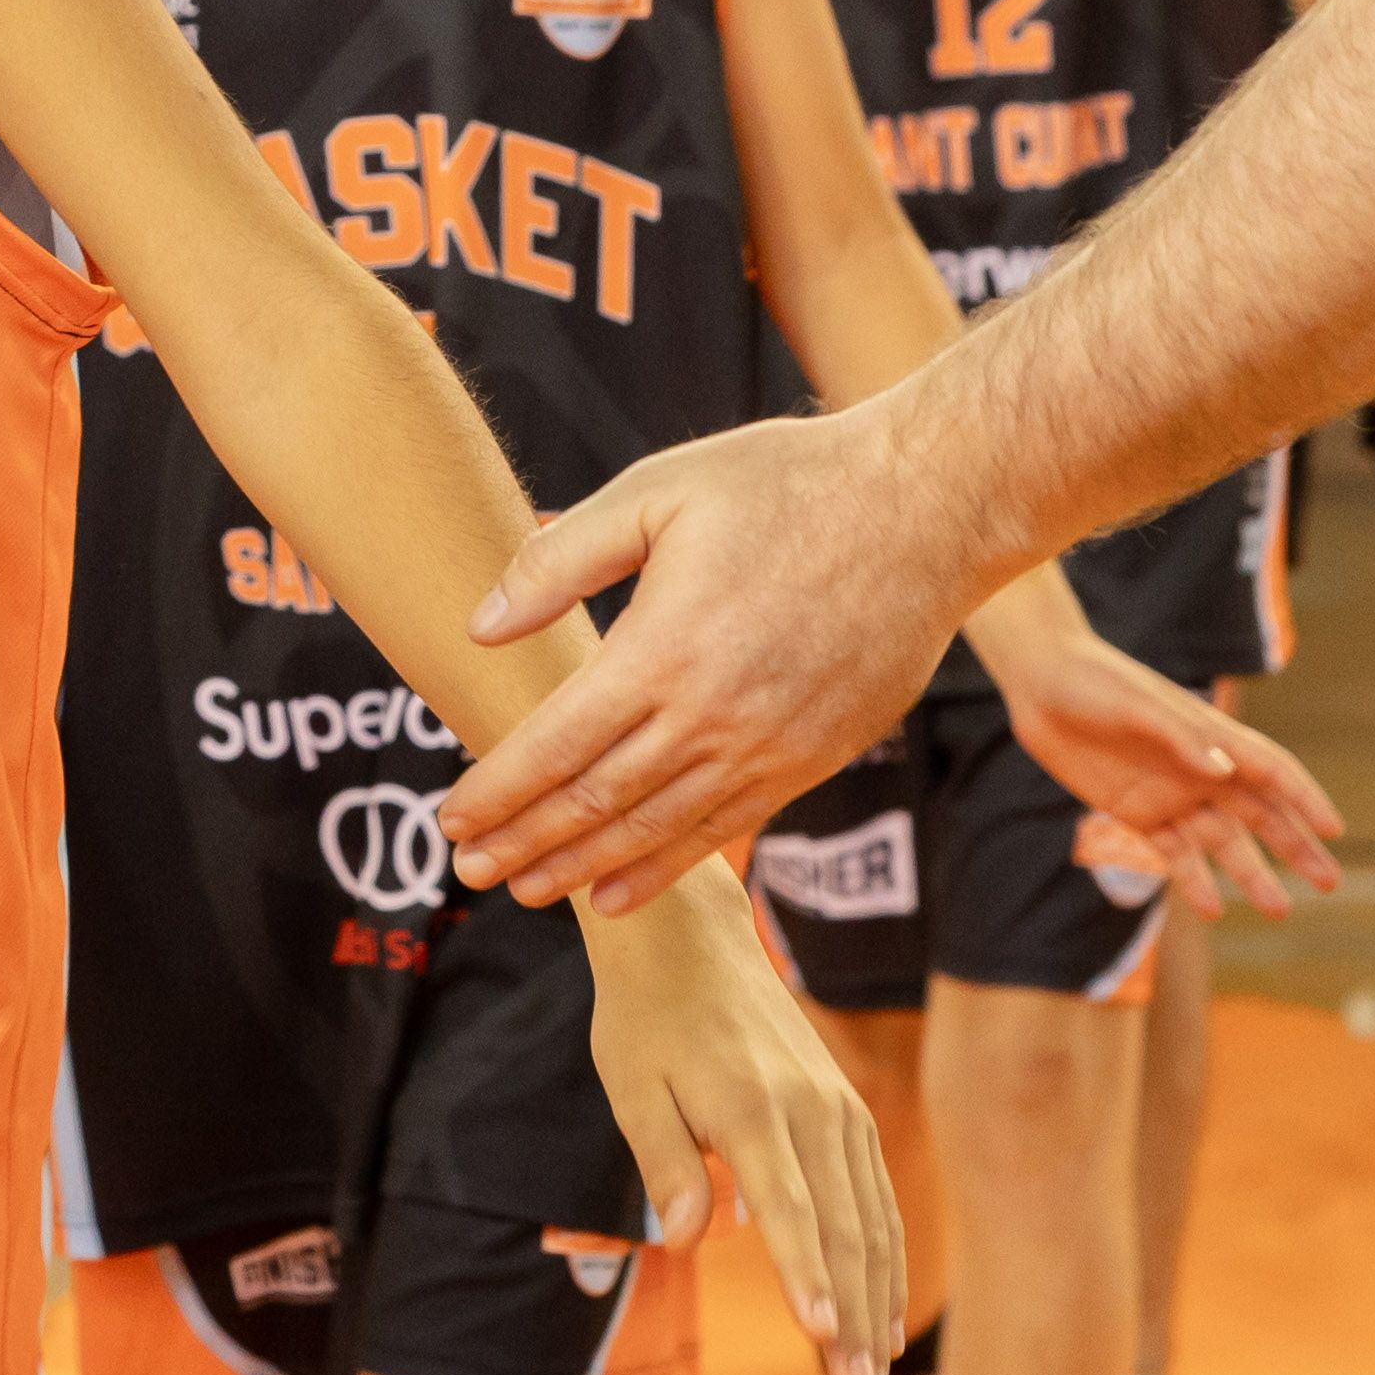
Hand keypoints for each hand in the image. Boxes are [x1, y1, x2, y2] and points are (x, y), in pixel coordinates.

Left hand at [445, 408, 987, 913]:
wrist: (924, 510)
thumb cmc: (783, 484)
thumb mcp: (656, 492)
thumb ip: (561, 560)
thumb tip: (482, 627)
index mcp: (662, 649)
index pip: (555, 746)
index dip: (497, 791)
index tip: (451, 820)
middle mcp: (712, 716)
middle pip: (595, 801)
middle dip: (524, 841)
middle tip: (469, 869)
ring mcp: (768, 748)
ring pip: (654, 830)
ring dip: (582, 865)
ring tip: (527, 889)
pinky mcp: (813, 760)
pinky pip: (724, 831)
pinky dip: (664, 867)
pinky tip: (619, 890)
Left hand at [576, 877, 907, 1374]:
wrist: (689, 934)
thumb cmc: (645, 1015)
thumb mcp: (629, 1080)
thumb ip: (665, 1161)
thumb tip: (690, 1239)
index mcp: (750, 1104)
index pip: (788, 1207)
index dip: (807, 1275)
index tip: (826, 1338)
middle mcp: (809, 1108)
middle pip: (843, 1230)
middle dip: (856, 1322)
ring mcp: (838, 1109)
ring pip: (872, 1221)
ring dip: (878, 1304)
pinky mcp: (848, 1110)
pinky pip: (877, 1197)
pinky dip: (887, 1259)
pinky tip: (884, 1313)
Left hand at [956, 596, 1342, 920]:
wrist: (1041, 683)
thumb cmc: (1093, 681)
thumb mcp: (1134, 705)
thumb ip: (1178, 737)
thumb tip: (1224, 772)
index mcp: (1210, 734)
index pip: (1270, 770)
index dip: (1303, 798)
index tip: (1333, 829)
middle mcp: (1200, 769)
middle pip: (1260, 814)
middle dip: (1295, 846)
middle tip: (1330, 882)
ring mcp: (1171, 793)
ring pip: (1223, 842)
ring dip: (1251, 874)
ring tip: (1279, 908)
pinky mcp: (1138, 813)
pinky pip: (1174, 853)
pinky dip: (1194, 880)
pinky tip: (1212, 908)